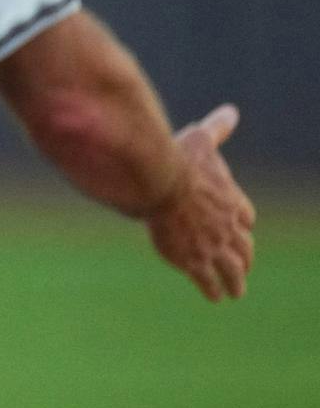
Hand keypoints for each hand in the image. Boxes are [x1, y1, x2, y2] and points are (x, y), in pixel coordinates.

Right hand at [146, 104, 255, 300]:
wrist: (162, 184)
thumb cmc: (181, 161)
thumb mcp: (202, 141)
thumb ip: (218, 129)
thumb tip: (231, 111)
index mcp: (232, 201)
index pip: (244, 217)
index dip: (242, 224)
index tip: (242, 229)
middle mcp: (228, 227)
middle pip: (243, 248)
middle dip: (244, 259)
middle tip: (243, 269)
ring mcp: (212, 245)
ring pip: (232, 270)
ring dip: (235, 282)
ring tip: (235, 292)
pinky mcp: (194, 259)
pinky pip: (207, 280)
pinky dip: (212, 289)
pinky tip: (214, 297)